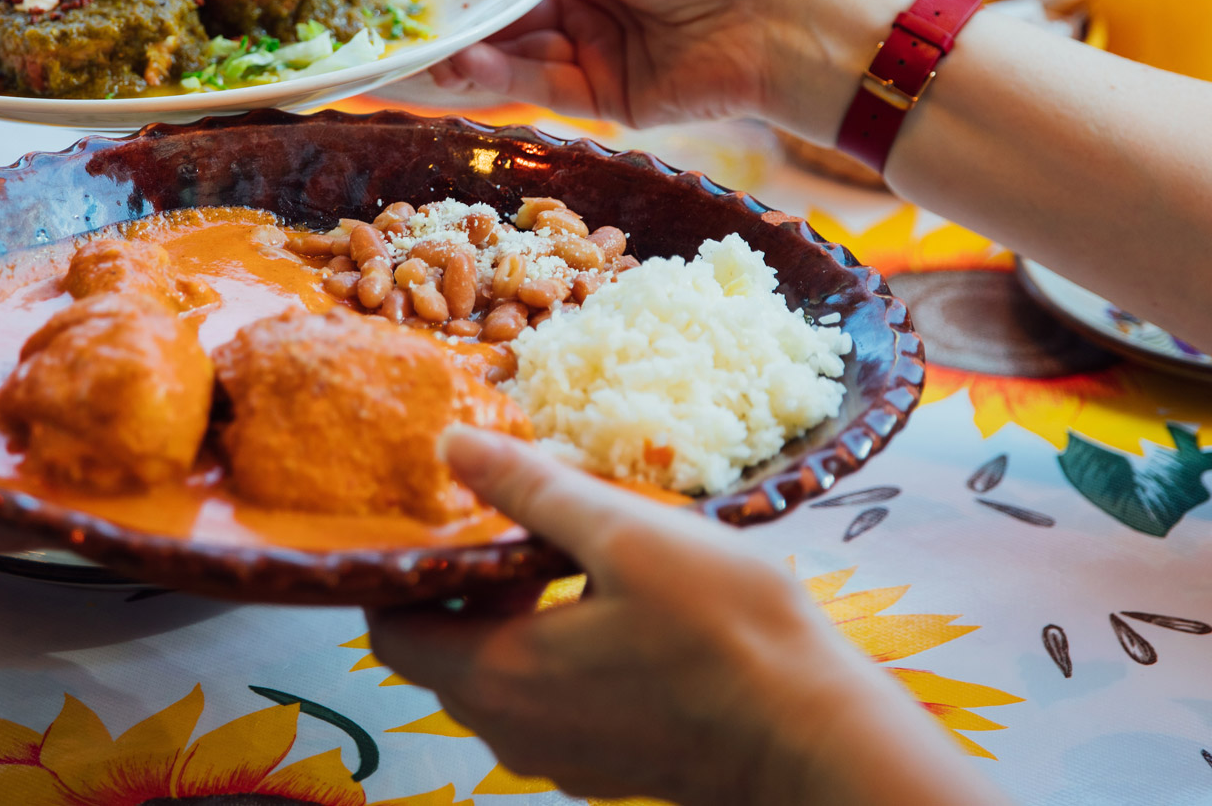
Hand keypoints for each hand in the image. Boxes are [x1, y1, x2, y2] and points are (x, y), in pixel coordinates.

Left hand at [366, 429, 1000, 805]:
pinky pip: (552, 703)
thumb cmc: (728, 630)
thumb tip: (452, 446)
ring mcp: (564, 757)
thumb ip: (531, 490)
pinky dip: (557, 651)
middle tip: (520, 522)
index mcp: (499, 677)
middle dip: (467, 586)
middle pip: (445, 654)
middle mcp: (515, 732)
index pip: (392, 632)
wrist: (818, 736)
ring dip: (516, 616)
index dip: (403, 572)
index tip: (442, 518)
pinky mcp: (610, 764)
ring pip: (501, 679)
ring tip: (575, 552)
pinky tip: (617, 605)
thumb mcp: (626, 533)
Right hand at [427, 0, 919, 138]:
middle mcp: (587, 2)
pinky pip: (540, 89)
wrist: (771, 19)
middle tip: (395, 34)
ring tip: (417, 55)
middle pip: (506, 18)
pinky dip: (499, 79)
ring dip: (466, 57)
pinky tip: (462, 66)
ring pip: (515, 57)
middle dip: (455, 26)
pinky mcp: (606, 101)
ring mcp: (595, 53)